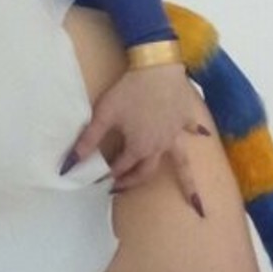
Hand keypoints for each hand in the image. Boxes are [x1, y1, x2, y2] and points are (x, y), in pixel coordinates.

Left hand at [61, 65, 210, 209]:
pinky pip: (192, 130)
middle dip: (132, 181)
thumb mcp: (103, 114)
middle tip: (120, 187)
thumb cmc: (129, 90)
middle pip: (146, 172)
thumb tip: (70, 163)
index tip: (99, 179)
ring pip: (181, 163)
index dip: (108, 174)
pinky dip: (197, 134)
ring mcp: (175, 134)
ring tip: (198, 204)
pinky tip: (202, 136)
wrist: (157, 67)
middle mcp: (160, 147)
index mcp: (139, 148)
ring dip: (188, 183)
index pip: (121, 168)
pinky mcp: (185, 118)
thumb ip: (88, 140)